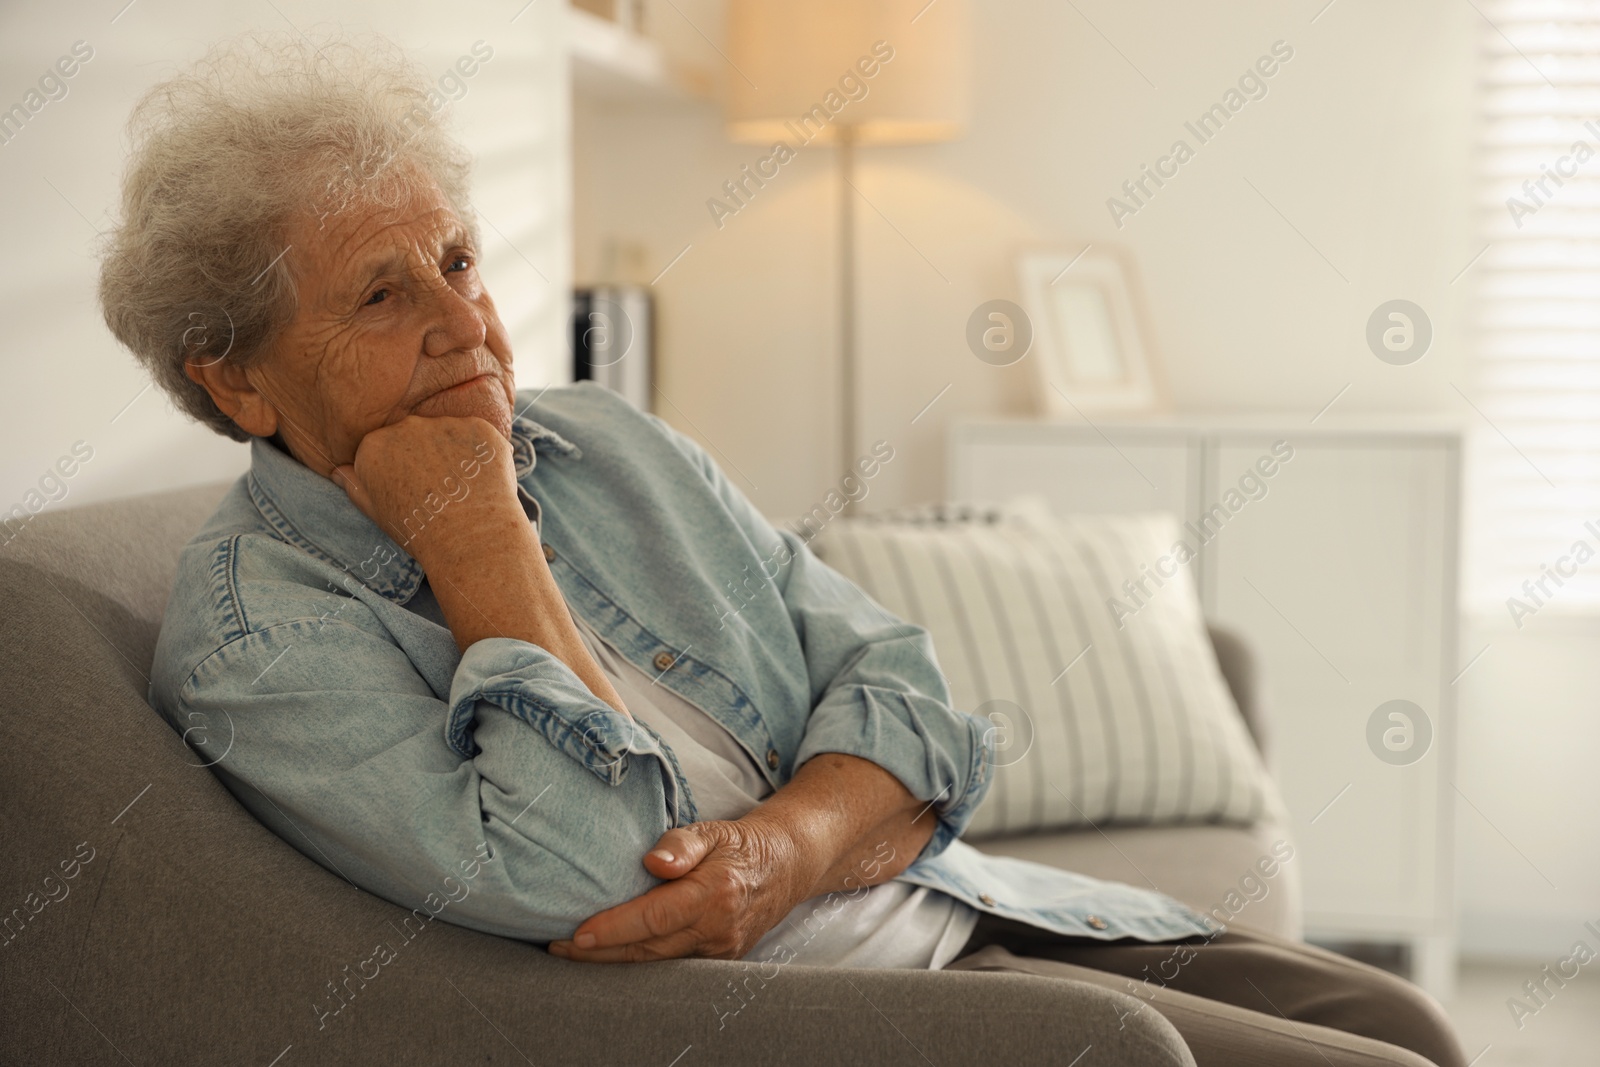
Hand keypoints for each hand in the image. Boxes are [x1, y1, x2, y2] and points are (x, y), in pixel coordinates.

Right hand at [330, 414, 522, 571]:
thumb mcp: (376, 512)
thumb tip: (338, 470)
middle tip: (442, 490)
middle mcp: (406, 426)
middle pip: (415, 435)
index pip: (385, 446)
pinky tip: (483, 479)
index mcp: (373, 445)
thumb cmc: (419, 531)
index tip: (414, 491)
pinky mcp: (478, 427)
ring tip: (464, 488)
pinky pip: (479, 435)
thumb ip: (355, 485)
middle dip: (427, 456)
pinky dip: (482, 454)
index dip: (401, 470)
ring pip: (449, 432)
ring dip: (456, 452)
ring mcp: (443, 423)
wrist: (469, 539)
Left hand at [547, 816, 820, 962]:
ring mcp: (722, 950)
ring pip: (658, 964)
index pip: (654, 918)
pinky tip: (613, 955)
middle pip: (649, 950)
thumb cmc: (740, 845)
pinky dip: (641, 962)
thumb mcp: (712, 830)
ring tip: (575, 954)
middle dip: (601, 954)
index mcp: (715, 892)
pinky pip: (673, 965)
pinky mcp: (721, 960)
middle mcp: (719, 928)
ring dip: (615, 962)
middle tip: (559, 949)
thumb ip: (681, 844)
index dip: (613, 928)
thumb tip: (652, 861)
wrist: (786, 866)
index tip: (576, 934)